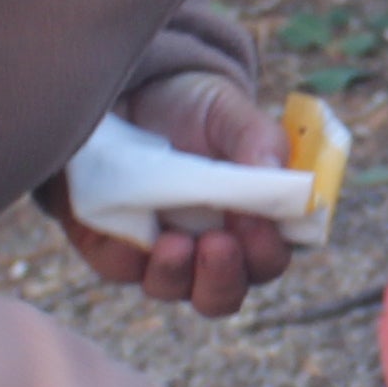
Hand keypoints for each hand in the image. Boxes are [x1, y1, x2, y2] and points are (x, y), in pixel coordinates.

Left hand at [35, 68, 301, 319]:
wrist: (126, 92)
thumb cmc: (191, 107)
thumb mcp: (227, 110)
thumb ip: (255, 136)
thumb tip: (274, 167)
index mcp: (248, 222)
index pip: (268, 257)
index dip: (266, 251)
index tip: (257, 224)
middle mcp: (206, 248)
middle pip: (222, 294)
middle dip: (223, 278)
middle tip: (219, 245)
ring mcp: (158, 253)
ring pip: (172, 288)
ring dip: (177, 274)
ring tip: (175, 243)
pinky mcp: (112, 246)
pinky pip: (119, 267)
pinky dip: (128, 257)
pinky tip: (134, 233)